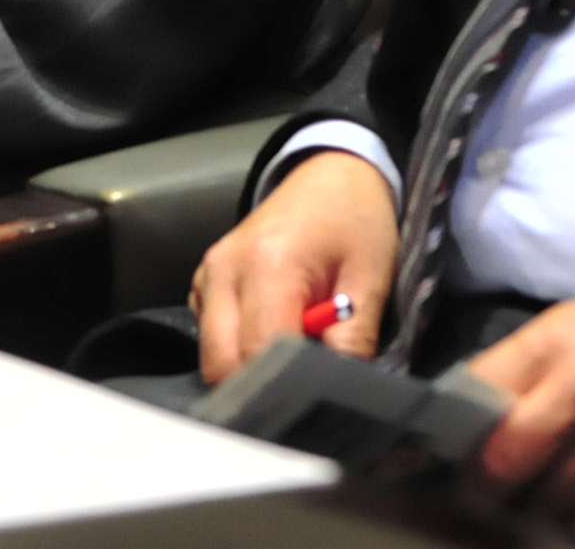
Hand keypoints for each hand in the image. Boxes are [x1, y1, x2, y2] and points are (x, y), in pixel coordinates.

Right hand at [189, 149, 396, 380]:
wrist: (330, 175)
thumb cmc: (355, 220)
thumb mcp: (370, 281)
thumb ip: (353, 341)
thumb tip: (339, 390)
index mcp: (268, 265)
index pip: (258, 354)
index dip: (285, 387)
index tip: (314, 398)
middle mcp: (224, 270)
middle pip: (221, 364)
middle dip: (261, 385)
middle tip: (303, 385)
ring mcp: (207, 274)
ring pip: (211, 355)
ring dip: (248, 367)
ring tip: (294, 351)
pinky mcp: (204, 280)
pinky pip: (209, 335)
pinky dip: (237, 347)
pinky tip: (274, 332)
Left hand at [458, 253, 574, 537]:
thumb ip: (522, 364)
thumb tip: (468, 411)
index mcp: (555, 342)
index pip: (473, 397)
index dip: (434, 436)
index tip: (408, 458)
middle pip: (500, 466)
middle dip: (470, 491)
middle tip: (458, 498)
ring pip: (544, 505)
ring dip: (518, 516)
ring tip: (504, 514)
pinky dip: (569, 530)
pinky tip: (556, 524)